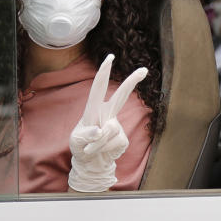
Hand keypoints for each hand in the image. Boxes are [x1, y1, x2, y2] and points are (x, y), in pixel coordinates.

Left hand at [68, 54, 147, 192]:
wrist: (91, 163)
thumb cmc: (81, 146)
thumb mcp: (75, 140)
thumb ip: (86, 134)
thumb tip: (100, 129)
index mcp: (94, 109)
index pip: (98, 88)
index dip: (103, 72)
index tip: (110, 58)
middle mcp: (107, 113)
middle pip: (122, 96)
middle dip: (132, 81)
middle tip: (144, 70)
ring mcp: (116, 125)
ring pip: (109, 130)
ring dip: (96, 144)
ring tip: (90, 149)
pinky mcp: (123, 138)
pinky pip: (112, 142)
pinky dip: (102, 149)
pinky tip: (100, 152)